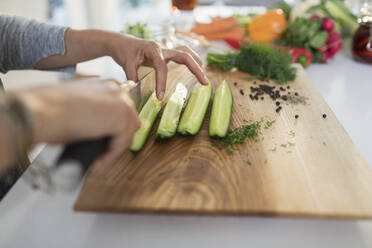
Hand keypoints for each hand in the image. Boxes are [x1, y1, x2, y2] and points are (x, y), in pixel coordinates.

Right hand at [12, 79, 139, 164]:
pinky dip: (112, 154)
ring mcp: (122, 102)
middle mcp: (115, 90)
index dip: (114, 124)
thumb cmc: (48, 108)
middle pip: (128, 118)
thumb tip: (92, 129)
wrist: (41, 110)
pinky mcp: (123, 118)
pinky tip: (99, 160)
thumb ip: (91, 112)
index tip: (106, 139)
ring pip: (129, 131)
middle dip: (119, 134)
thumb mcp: (74, 105)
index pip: (120, 106)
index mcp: (104, 84)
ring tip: (100, 156)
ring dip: (116, 145)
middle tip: (105, 149)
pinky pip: (123, 142)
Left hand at [107, 34, 208, 98]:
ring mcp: (166, 49)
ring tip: (203, 75)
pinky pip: (182, 53)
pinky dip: (191, 59)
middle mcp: (162, 48)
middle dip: (195, 69)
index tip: (160, 97)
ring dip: (196, 62)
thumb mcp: (125, 63)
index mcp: (152, 49)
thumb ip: (131, 75)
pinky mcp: (166, 53)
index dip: (162, 82)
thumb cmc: (124, 52)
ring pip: (186, 52)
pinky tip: (197, 67)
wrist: (122, 42)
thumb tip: (135, 88)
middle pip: (183, 55)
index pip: (161, 67)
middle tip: (205, 82)